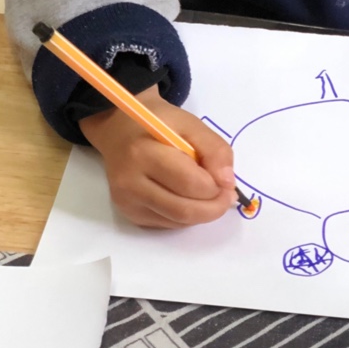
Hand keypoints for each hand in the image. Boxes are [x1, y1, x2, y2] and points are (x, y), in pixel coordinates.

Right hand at [80, 87, 237, 228]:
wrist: (120, 130)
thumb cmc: (159, 123)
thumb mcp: (191, 124)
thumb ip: (214, 149)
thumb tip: (227, 182)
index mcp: (143, 153)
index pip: (188, 183)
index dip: (216, 186)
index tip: (228, 180)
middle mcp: (130, 183)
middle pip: (183, 210)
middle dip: (214, 207)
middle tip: (227, 195)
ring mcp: (127, 202)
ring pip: (177, 221)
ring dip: (202, 213)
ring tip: (212, 195)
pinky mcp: (129, 214)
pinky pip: (168, 223)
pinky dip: (187, 216)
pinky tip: (190, 198)